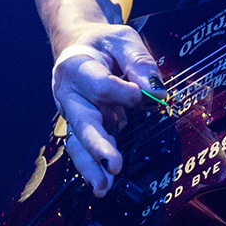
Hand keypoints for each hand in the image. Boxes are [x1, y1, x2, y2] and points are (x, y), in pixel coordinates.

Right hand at [52, 24, 161, 195]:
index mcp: (76, 67)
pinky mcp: (81, 127)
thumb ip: (139, 62)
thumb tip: (156, 91)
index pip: (99, 86)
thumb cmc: (103, 43)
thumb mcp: (122, 39)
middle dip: (98, 145)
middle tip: (114, 164)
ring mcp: (73, 114)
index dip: (123, 93)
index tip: (141, 95)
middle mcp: (68, 94)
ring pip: (78, 142)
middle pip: (83, 122)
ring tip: (104, 187)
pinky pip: (83, 149)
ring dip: (91, 166)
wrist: (79, 44)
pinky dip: (92, 167)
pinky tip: (102, 184)